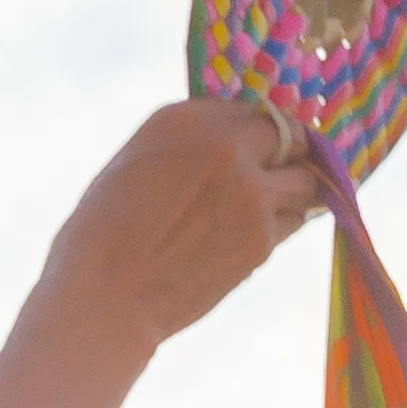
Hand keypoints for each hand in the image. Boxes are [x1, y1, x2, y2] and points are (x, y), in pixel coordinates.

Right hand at [38, 95, 325, 358]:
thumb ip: (185, 146)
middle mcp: (227, 145)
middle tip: (279, 171)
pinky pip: (294, 221)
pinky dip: (282, 224)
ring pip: (306, 180)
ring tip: (268, 207)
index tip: (254, 147)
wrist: (104, 298)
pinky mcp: (263, 238)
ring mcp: (252, 192)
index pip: (249, 109)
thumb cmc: (100, 235)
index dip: (255, 131)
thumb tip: (227, 146)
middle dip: (290, 153)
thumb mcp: (134, 163)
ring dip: (293, 190)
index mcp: (184, 119)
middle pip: (291, 136)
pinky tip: (252, 235)